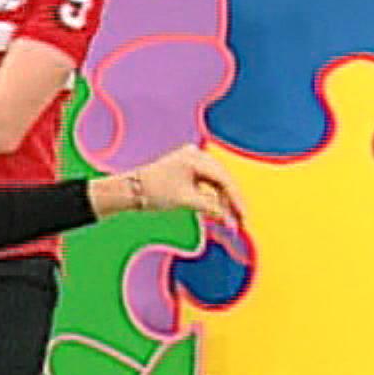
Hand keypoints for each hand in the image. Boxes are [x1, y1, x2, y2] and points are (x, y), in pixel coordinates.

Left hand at [129, 144, 245, 228]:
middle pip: (222, 178)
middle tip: (240, 220)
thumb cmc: (154, 192)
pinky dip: (211, 194)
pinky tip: (217, 209)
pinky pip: (206, 180)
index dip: (236, 199)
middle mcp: (195, 154)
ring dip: (222, 198)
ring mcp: (191, 158)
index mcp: (195, 158)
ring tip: (229, 218)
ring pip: (215, 180)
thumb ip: (212, 208)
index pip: (224, 179)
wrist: (130, 190)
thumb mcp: (187, 201)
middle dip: (231, 200)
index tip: (243, 217)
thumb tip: (232, 221)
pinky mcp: (187, 167)